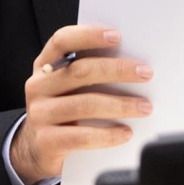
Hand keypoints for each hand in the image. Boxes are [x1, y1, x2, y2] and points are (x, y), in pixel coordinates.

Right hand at [10, 25, 152, 184]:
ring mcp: (39, 113)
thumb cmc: (64, 110)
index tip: (117, 36)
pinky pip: (81, 136)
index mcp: (45, 64)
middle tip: (145, 73)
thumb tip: (133, 65)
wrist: (38, 149)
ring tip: (144, 107)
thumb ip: (89, 72)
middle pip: (80, 71)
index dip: (88, 35)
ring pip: (84, 104)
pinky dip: (108, 135)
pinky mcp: (45, 141)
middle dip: (117, 70)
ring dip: (120, 105)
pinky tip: (126, 133)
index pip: (62, 41)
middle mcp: (38, 86)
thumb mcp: (69, 87)